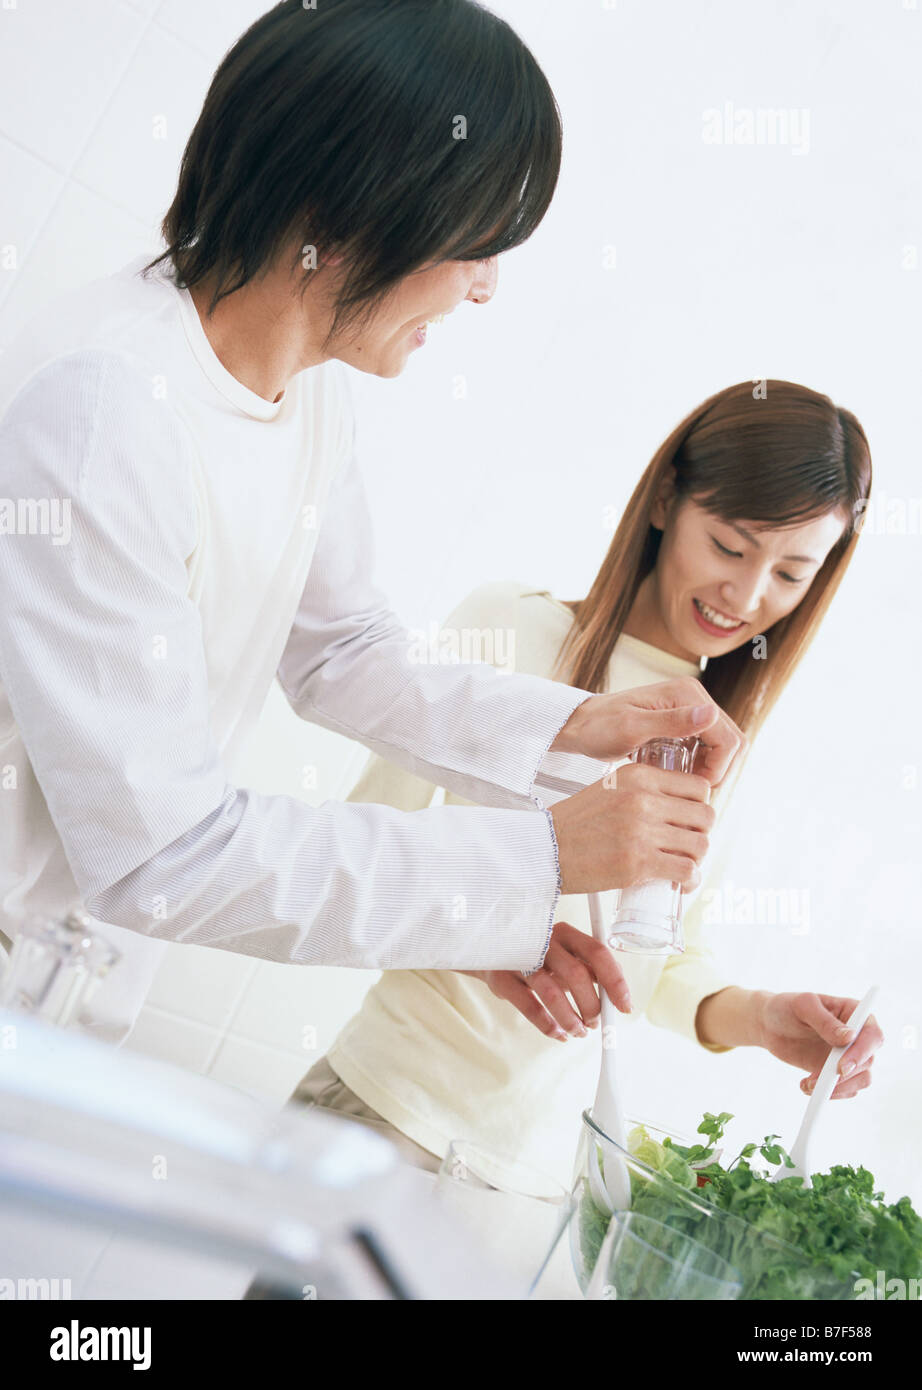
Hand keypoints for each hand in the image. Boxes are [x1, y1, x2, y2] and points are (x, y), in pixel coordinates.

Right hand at [460, 921, 631, 1041]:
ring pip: (552, 993)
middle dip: (592, 1006)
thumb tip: (618, 997)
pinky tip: (558, 1034)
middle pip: (576, 974)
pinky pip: (529, 1006)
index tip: (624, 1006)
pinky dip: (547, 1025)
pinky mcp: (501, 977)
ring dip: (571, 1020)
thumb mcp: (563, 956)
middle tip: (596, 1024)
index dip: (614, 981)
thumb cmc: (536, 957)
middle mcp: (543, 940)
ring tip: (579, 1032)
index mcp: (564, 932)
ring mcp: (519, 957)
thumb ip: (588, 969)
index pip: (597, 952)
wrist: (488, 952)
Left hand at [551, 677, 746, 790]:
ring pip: (721, 747)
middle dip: (717, 770)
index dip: (719, 768)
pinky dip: (698, 766)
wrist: (580, 726)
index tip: (693, 788)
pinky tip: (677, 778)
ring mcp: (689, 710)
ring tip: (681, 786)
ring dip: (709, 769)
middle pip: (730, 742)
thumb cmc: (599, 727)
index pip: (728, 737)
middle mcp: (693, 698)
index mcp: (687, 694)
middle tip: (690, 791)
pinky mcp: (682, 723)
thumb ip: (671, 722)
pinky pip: (705, 748)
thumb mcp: (632, 728)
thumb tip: (711, 714)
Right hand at [551, 759, 714, 895]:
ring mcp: (642, 831)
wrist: (546, 849)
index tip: (690, 821)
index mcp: (639, 776)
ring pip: (700, 845)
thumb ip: (643, 790)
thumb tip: (678, 807)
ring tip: (681, 864)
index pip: (699, 787)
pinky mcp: (638, 862)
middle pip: (706, 816)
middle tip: (686, 844)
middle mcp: (644, 799)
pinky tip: (679, 883)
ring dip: (696, 859)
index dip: (699, 807)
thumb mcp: (611, 788)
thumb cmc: (575, 823)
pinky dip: (689, 880)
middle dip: (700, 833)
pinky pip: (686, 871)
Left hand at [755, 992, 883, 1098]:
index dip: (862, 1053)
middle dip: (846, 1075)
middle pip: (868, 1060)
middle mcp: (858, 1035)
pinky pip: (846, 1089)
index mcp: (854, 1012)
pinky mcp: (839, 1071)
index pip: (872, 1034)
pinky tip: (806, 1085)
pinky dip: (829, 1093)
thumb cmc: (787, 1008)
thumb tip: (849, 1037)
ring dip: (838, 1088)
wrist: (770, 1025)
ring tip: (808, 1084)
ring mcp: (850, 1055)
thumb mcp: (803, 1006)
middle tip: (818, 1080)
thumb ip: (825, 1021)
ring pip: (861, 1079)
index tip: (841, 1067)